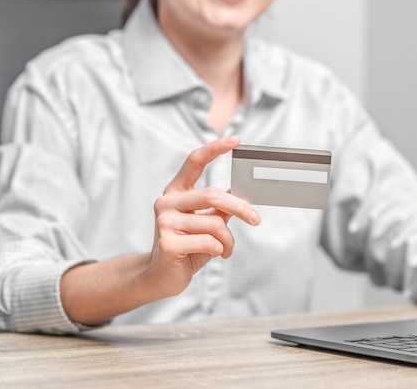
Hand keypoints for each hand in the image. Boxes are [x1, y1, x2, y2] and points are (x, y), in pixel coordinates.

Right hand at [145, 135, 260, 297]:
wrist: (161, 277)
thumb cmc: (187, 248)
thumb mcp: (205, 223)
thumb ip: (219, 207)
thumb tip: (241, 195)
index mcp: (176, 192)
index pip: (194, 162)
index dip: (215, 149)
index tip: (236, 139)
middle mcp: (166, 202)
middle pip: (213, 194)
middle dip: (240, 207)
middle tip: (255, 219)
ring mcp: (164, 222)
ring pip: (215, 223)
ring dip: (229, 240)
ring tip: (226, 249)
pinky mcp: (168, 243)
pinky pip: (209, 242)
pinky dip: (221, 250)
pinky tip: (216, 255)